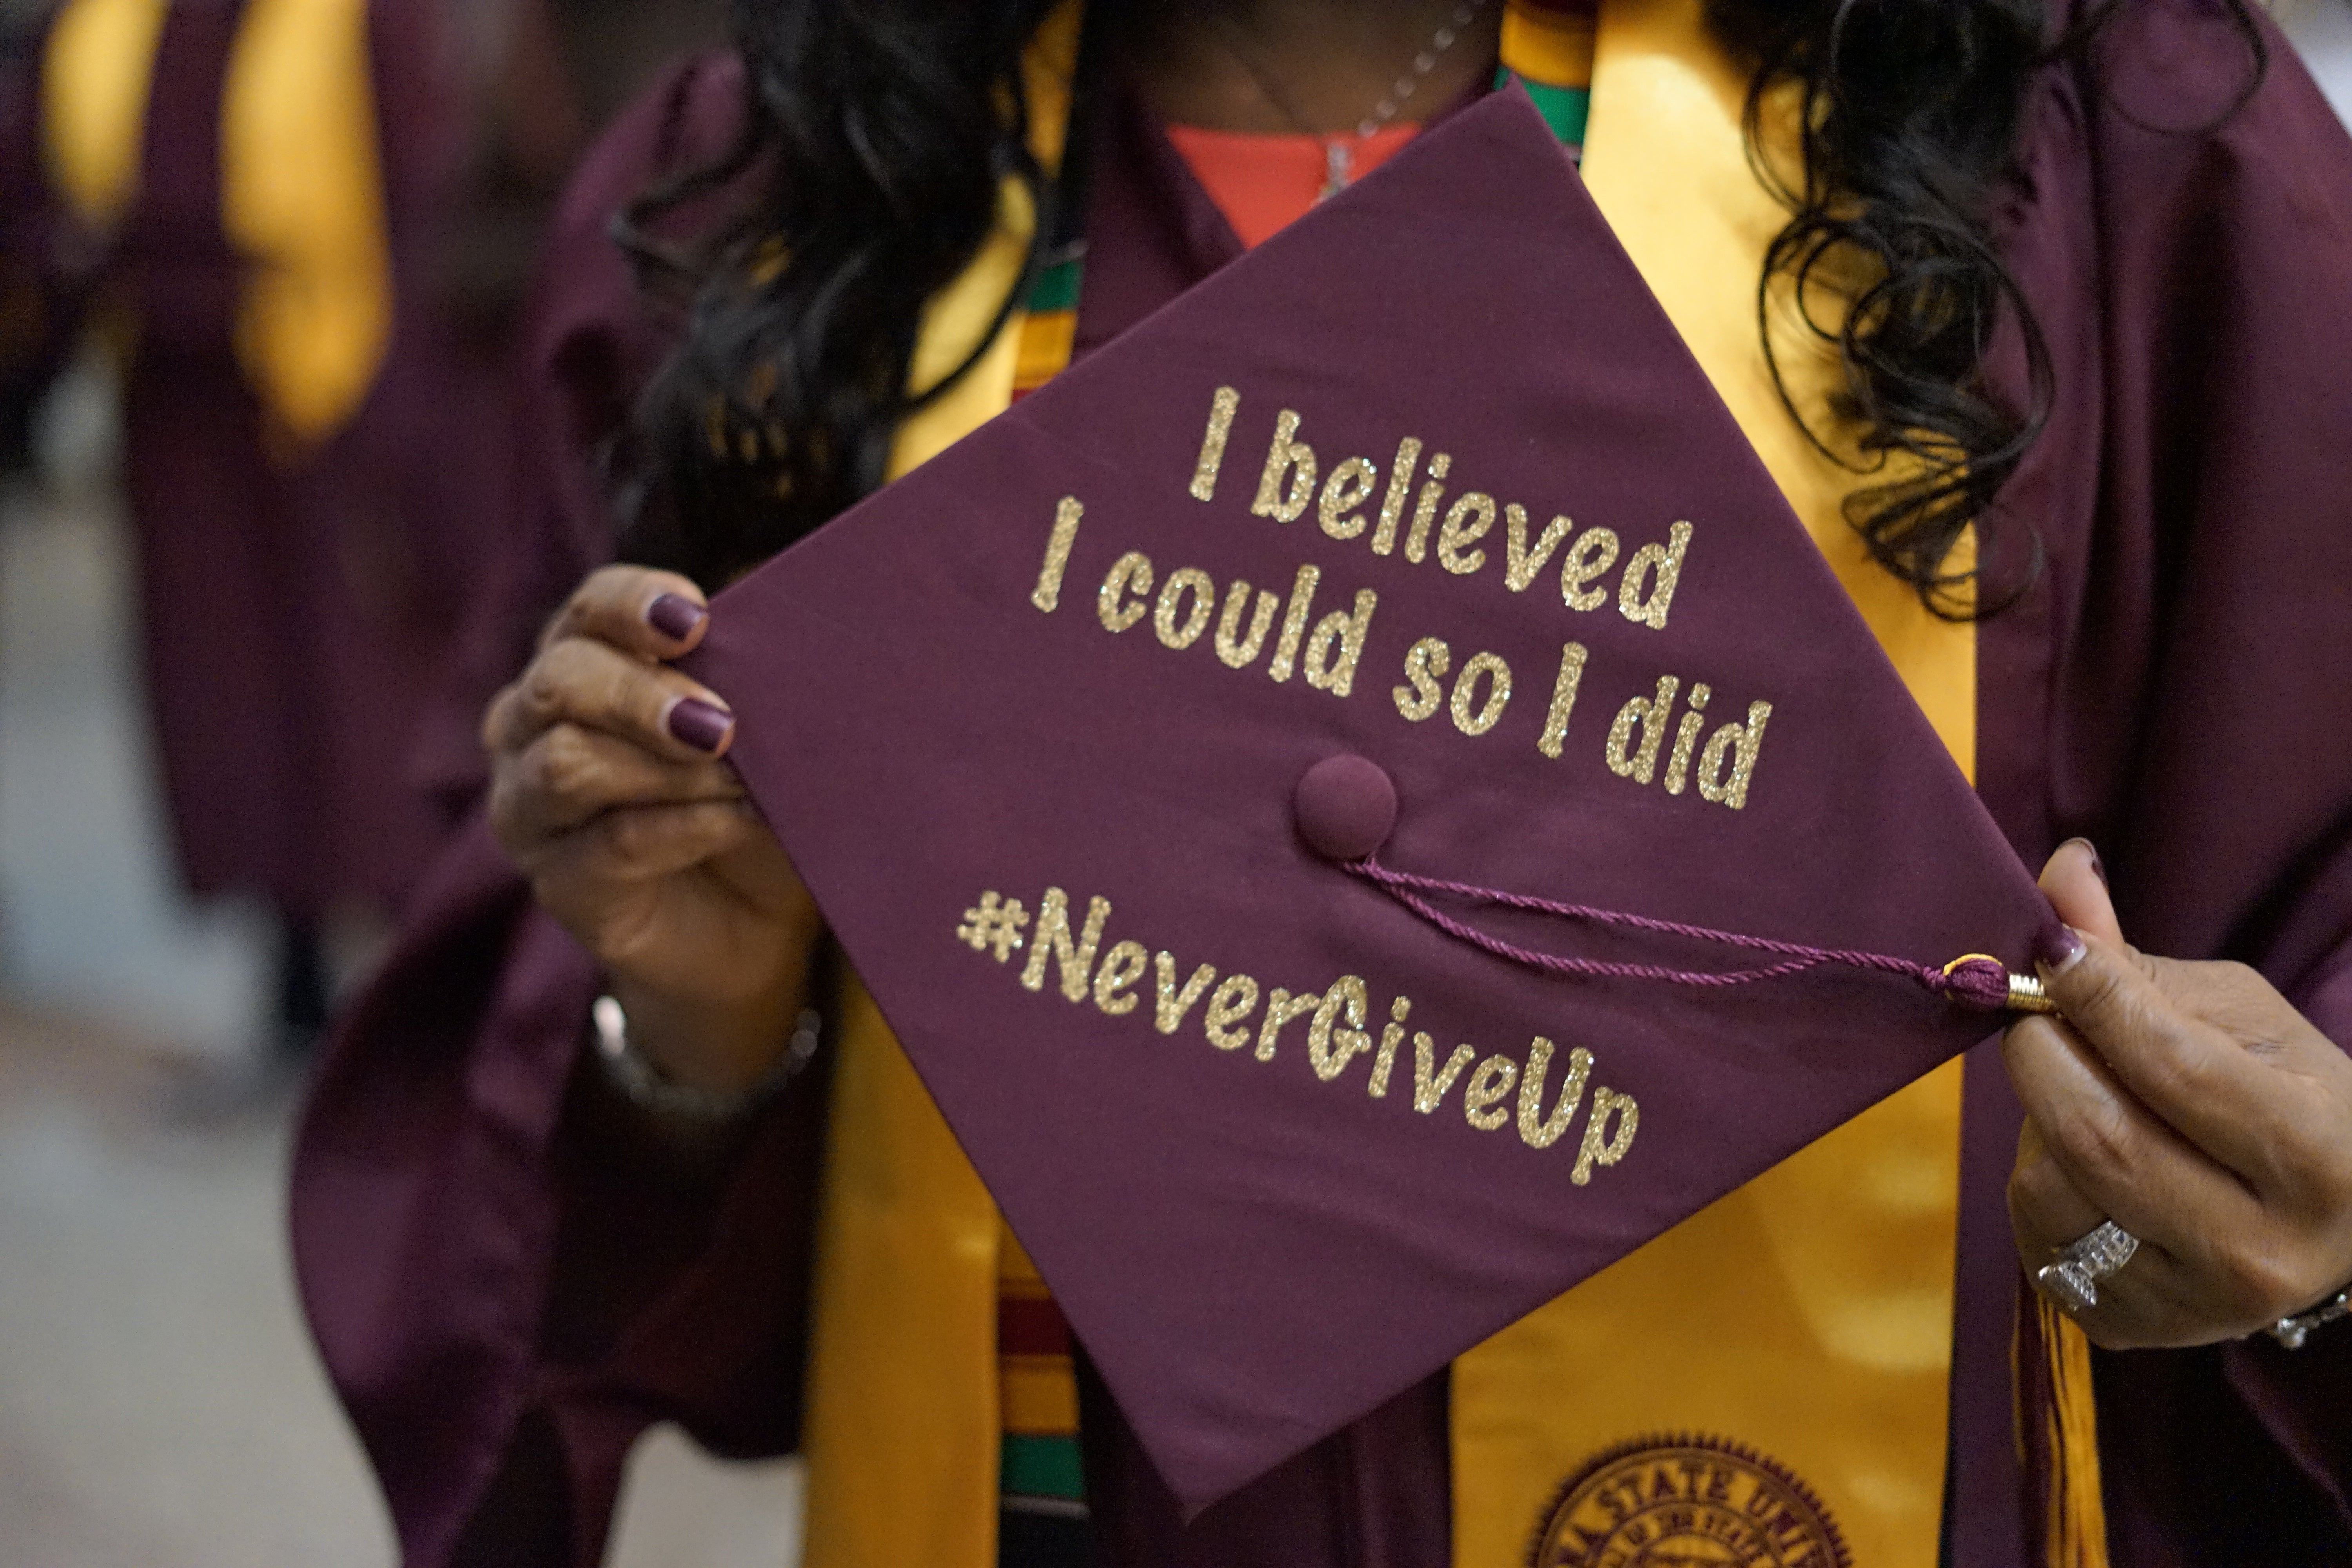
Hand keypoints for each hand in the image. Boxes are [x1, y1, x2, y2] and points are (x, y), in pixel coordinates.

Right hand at [484, 565, 820, 1090]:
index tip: (695, 618)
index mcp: (583, 664)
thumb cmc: (748, 801)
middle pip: (560, 681)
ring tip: (742, 777)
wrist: (754, 927)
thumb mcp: (758, 736)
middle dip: (641, 693)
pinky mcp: (561, 885)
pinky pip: (612, 843)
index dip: (634, 604)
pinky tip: (740, 820)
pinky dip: (686, 826)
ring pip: (568, 763)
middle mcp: (533, 728)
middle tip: (721, 720)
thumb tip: (787, 653)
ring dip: (666, 767)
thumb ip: (749, 689)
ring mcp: (533, 810)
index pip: (588, 611)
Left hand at [2003, 839, 2351, 1348]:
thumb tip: (2057, 872)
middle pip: (2096, 1133)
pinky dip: (2037, 1180)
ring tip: (2084, 1097)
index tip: (2051, 950)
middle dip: (2042, 1053)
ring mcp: (2194, 1307)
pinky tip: (2084, 1163)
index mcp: (2317, 1157)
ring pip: (2050, 1185)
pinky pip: (2034, 1237)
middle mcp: (2261, 1252)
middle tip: (2036, 1013)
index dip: (2094, 995)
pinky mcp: (2131, 1332)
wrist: (2328, 1217)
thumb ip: (2135, 959)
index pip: (2171, 1064)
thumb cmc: (2281, 1093)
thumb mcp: (2236, 1015)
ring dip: (2038, 1120)